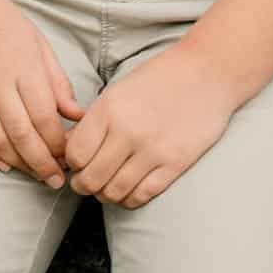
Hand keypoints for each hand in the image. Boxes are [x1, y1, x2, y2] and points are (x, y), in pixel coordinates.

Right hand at [0, 0, 84, 186]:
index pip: (45, 118)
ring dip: (18, 163)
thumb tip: (78, 115)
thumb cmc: (2, 22)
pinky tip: (2, 163)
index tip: (70, 158)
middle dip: (43, 164)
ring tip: (34, 174)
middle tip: (55, 180)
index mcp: (23, 68)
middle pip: (23, 135)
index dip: (59, 145)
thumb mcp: (38, 44)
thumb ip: (58, 82)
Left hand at [64, 44, 239, 207]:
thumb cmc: (158, 79)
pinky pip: (142, 195)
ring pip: (114, 192)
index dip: (71, 163)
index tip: (75, 163)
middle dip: (83, 184)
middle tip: (85, 182)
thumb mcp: (118, 91)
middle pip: (91, 178)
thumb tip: (66, 147)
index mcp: (109, 108)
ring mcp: (153, 150)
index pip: (75, 154)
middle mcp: (128, 131)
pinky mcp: (175, 164)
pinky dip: (129, 199)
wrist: (206, 73)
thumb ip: (93, 121)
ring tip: (105, 187)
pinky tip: (128, 190)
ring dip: (105, 194)